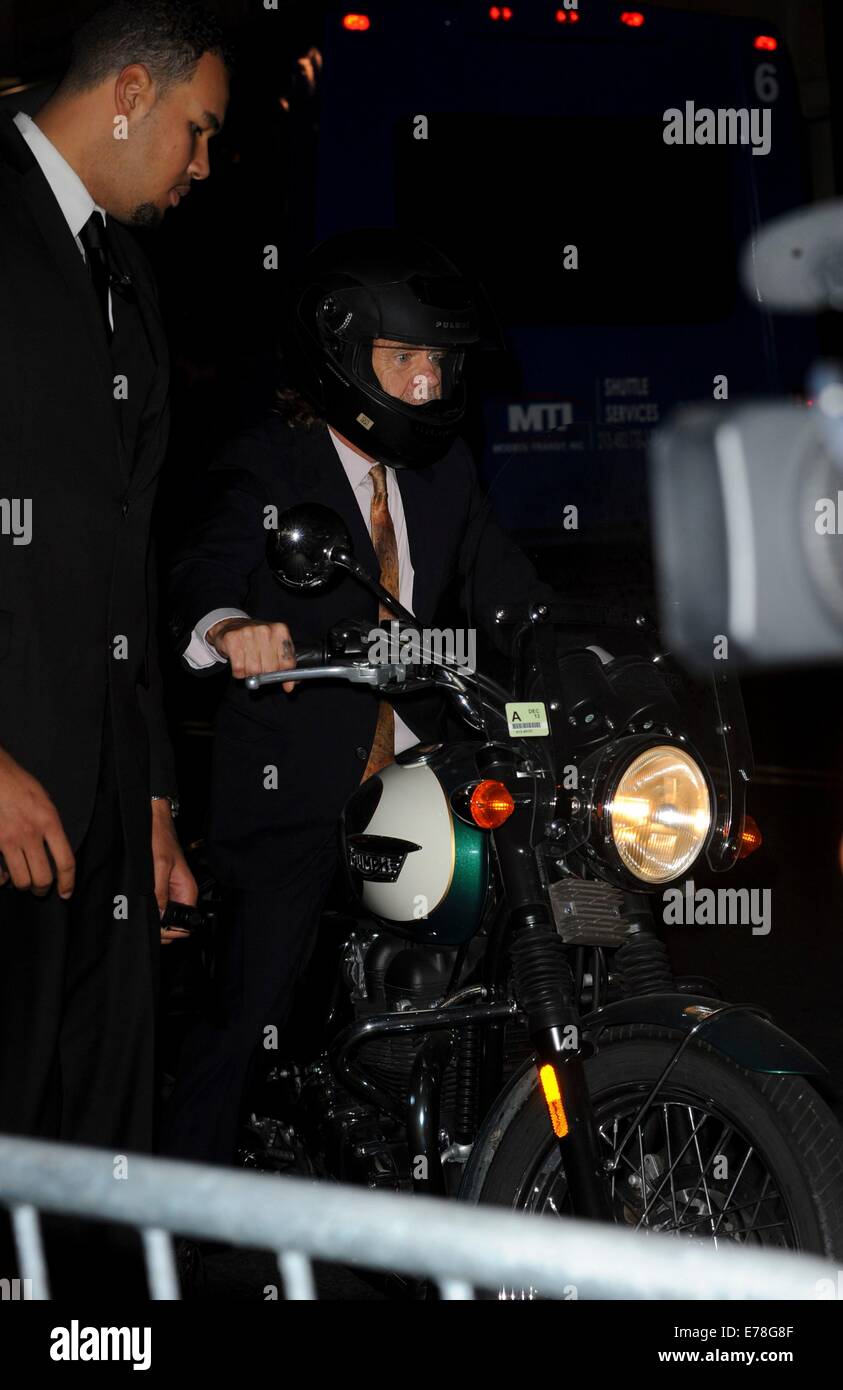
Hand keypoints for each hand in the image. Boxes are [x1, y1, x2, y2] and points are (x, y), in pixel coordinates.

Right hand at [0, 745, 74, 896]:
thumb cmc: (17, 783)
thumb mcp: (44, 800)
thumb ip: (49, 825)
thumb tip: (53, 847)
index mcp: (48, 821)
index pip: (65, 861)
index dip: (68, 882)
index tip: (66, 893)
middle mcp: (29, 833)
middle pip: (42, 877)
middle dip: (42, 888)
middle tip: (40, 888)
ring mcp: (7, 840)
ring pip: (20, 880)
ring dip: (23, 884)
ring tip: (23, 882)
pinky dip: (1, 878)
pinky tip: (3, 875)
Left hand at [151, 799, 197, 943]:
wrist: (152, 820)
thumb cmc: (159, 837)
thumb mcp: (158, 866)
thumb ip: (159, 893)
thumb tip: (158, 917)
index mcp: (187, 890)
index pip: (185, 924)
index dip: (170, 931)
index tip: (156, 929)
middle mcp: (180, 892)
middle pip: (173, 923)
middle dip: (160, 927)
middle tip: (144, 922)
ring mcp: (170, 890)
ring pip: (163, 916)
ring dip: (152, 918)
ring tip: (137, 912)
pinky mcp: (160, 886)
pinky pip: (156, 904)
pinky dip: (147, 908)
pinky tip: (137, 903)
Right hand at [207, 617, 296, 692]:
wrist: (232, 626)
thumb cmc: (257, 640)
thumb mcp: (275, 648)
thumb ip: (285, 666)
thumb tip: (289, 686)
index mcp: (280, 631)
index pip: (287, 662)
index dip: (283, 674)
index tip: (279, 676)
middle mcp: (265, 630)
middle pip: (270, 669)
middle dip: (264, 673)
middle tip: (259, 667)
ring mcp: (248, 633)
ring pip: (254, 670)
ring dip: (250, 673)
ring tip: (248, 663)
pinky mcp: (233, 639)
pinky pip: (239, 669)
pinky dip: (239, 672)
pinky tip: (239, 662)